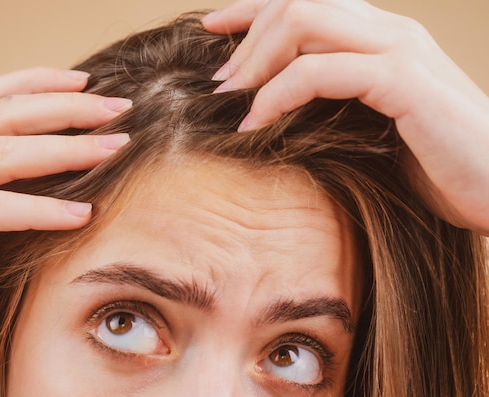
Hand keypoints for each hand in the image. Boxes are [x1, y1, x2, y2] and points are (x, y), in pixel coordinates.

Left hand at [203, 0, 488, 234]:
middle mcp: (388, 30)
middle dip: (246, 36)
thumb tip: (275, 108)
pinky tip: (255, 123)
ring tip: (227, 97)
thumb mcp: (373, 125)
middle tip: (218, 81)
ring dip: (255, 59)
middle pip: (296, 1)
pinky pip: (320, 71)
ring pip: (304, 21)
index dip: (252, 7)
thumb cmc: (436, 165)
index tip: (211, 28)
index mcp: (380, 36)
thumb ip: (334, 103)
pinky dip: (277, 94)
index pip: (306, 0)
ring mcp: (399, 50)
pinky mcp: (404, 81)